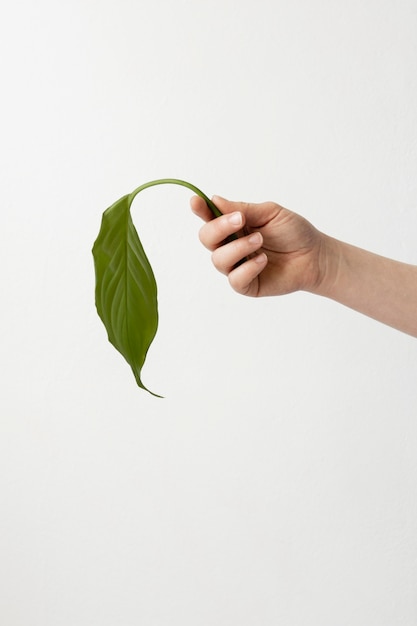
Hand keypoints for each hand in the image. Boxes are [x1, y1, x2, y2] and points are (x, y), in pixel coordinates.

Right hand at [191, 195, 325, 296]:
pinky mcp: (246, 285)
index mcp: (234, 226)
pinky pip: (235, 279)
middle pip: (206, 238)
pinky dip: (248, 268)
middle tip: (241, 221)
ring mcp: (237, 266)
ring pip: (218, 260)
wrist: (315, 256)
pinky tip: (263, 260)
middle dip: (219, 228)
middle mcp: (231, 246)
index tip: (196, 201)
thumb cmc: (294, 232)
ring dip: (239, 247)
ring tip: (260, 240)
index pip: (210, 218)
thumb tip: (215, 200)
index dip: (200, 210)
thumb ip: (243, 209)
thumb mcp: (270, 213)